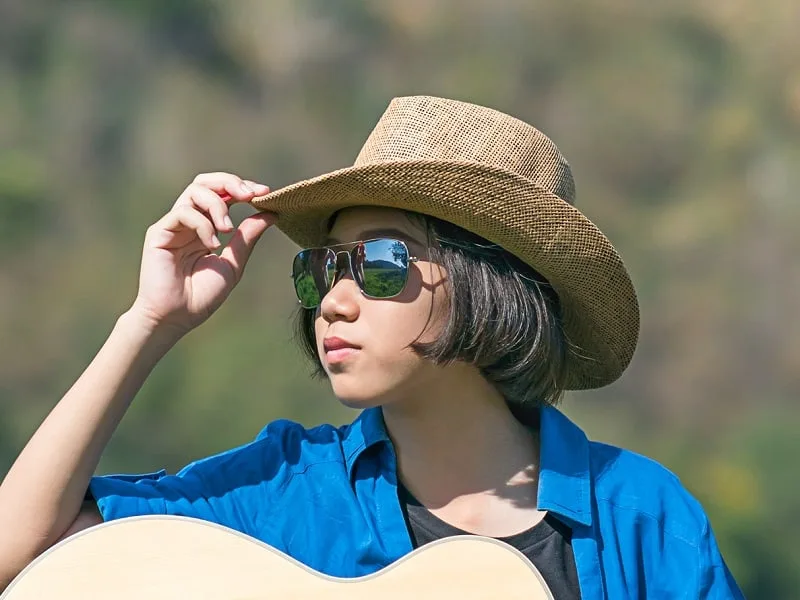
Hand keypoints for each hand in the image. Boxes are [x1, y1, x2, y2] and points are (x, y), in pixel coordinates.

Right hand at [129, 172, 275, 336]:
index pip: (222, 194)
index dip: (243, 188)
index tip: (265, 193)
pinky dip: (203, 224)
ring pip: (195, 191)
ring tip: (228, 229)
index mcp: (206, 227)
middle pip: (205, 182)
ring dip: (218, 205)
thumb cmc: (201, 296)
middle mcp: (189, 222)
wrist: (176, 318)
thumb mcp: (233, 264)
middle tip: (250, 195)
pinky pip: (183, 212)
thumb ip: (247, 238)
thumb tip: (270, 214)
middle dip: (230, 182)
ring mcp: (173, 225)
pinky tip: (212, 245)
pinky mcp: (159, 232)